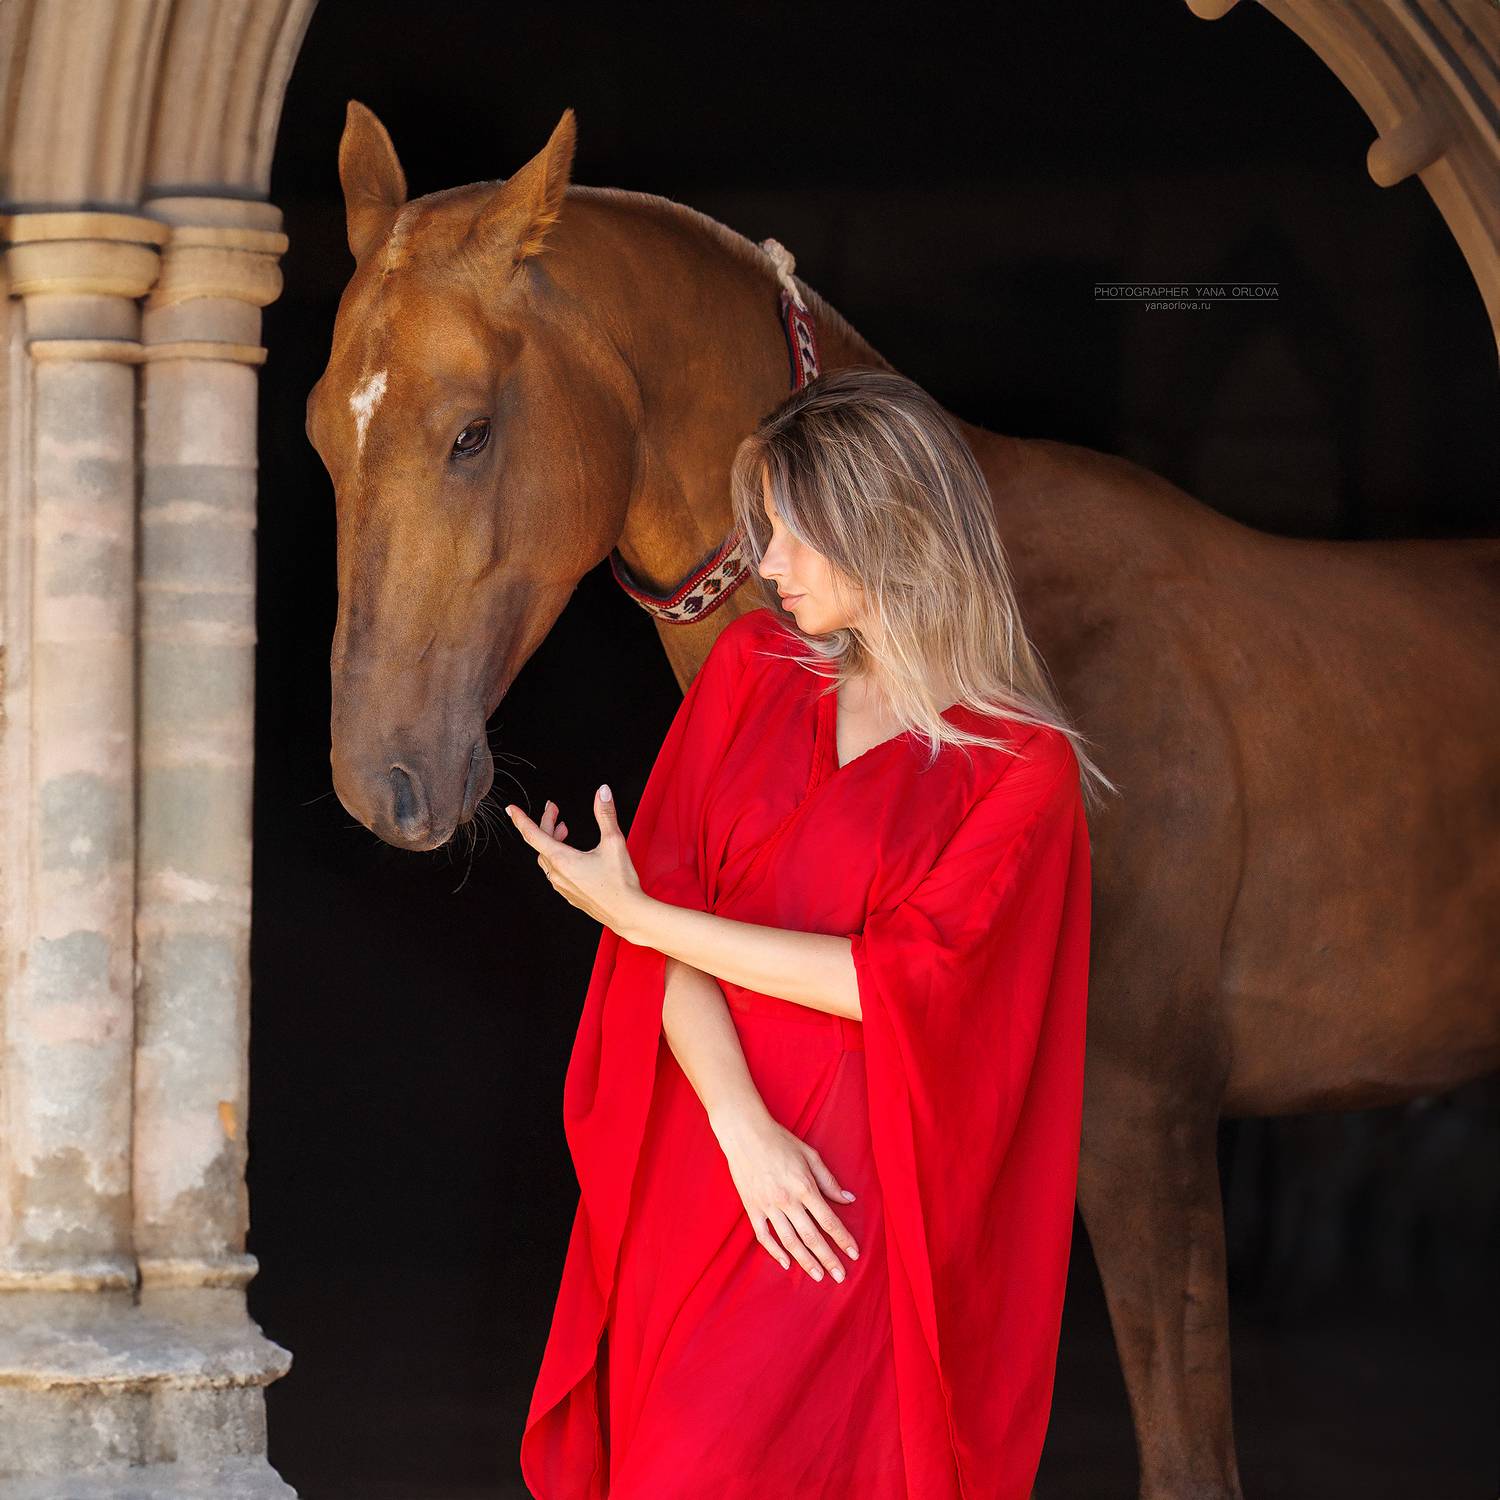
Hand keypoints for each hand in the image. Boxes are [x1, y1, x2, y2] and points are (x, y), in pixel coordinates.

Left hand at [505, 786, 647, 936]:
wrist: (627, 913)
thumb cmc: (620, 882)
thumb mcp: (614, 842)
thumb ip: (606, 814)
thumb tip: (603, 792)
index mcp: (562, 859)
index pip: (533, 835)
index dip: (520, 819)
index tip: (511, 809)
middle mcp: (557, 874)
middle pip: (541, 844)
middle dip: (546, 823)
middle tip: (554, 809)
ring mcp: (562, 886)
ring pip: (547, 858)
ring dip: (552, 841)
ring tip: (564, 830)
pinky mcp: (569, 894)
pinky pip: (555, 872)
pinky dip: (558, 856)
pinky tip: (572, 854)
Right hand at [711, 1107, 860, 1283]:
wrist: (745, 1134)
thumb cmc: (780, 1141)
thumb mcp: (810, 1155)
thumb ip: (829, 1181)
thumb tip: (848, 1200)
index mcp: (805, 1187)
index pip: (829, 1220)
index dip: (843, 1239)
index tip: (855, 1254)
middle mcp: (787, 1201)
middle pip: (811, 1237)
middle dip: (828, 1258)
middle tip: (840, 1277)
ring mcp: (768, 1206)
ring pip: (789, 1241)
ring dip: (805, 1261)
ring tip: (818, 1276)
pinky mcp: (752, 1208)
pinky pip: (764, 1236)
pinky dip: (775, 1252)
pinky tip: (786, 1263)